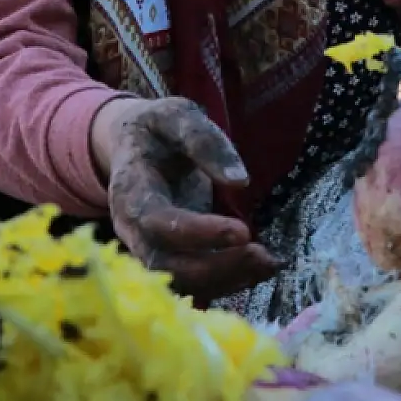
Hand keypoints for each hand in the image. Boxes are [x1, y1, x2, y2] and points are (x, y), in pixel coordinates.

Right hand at [90, 96, 278, 301]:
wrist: (133, 146)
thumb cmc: (156, 130)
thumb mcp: (177, 116)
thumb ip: (204, 141)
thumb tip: (239, 180)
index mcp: (131, 190)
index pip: (159, 223)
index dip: (199, 233)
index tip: (243, 231)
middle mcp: (132, 229)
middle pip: (166, 265)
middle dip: (216, 267)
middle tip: (262, 255)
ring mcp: (146, 248)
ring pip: (180, 282)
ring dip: (226, 280)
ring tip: (269, 263)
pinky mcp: (168, 258)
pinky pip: (193, 284)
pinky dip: (227, 282)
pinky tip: (261, 269)